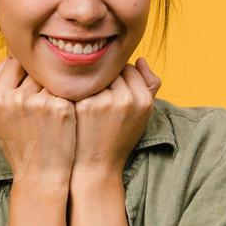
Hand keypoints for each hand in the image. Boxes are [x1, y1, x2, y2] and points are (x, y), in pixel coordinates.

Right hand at [0, 55, 76, 189]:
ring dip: (59, 80)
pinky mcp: (62, 108)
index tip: (37, 72)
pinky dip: (72, 91)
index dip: (27, 65)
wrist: (41, 176)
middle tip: (52, 84)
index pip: (15, 61)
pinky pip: (69, 87)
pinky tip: (76, 100)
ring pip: (53, 75)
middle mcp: (17, 98)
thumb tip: (7, 54)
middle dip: (45, 72)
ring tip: (63, 95)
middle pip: (36, 66)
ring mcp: (41, 102)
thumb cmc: (18, 145)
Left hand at [70, 58, 161, 189]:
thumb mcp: (141, 115)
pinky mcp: (85, 105)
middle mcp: (128, 98)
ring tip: (89, 106)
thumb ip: (148, 85)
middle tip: (99, 102)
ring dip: (90, 85)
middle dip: (104, 82)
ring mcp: (106, 101)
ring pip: (95, 76)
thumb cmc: (118, 137)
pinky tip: (77, 107)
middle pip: (112, 71)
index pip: (130, 69)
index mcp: (144, 100)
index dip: (119, 81)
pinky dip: (77, 91)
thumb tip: (139, 59)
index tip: (113, 97)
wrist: (96, 166)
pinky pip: (80, 84)